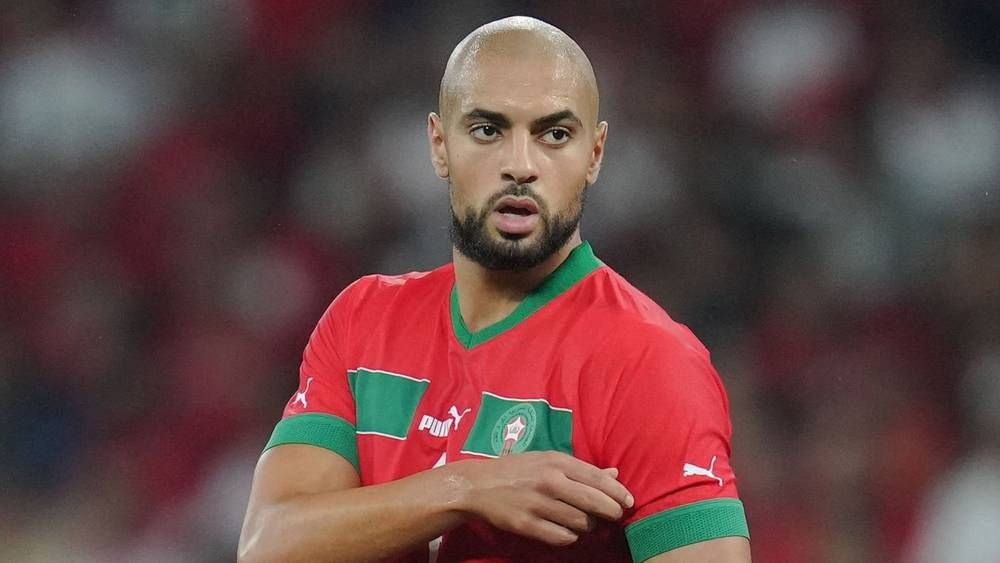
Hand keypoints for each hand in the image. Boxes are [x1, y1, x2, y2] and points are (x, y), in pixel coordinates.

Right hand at [449, 451, 633, 545]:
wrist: (477, 485)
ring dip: (589, 525)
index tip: (629, 502)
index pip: (598, 478)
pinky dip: (570, 536)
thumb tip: (615, 474)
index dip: (618, 492)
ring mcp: (538, 504)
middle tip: (615, 516)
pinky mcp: (527, 525)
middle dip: (611, 512)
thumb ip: (581, 469)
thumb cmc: (517, 470)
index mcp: (555, 461)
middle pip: (594, 502)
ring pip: (581, 522)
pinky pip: (562, 537)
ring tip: (588, 522)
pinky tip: (568, 530)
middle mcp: (549, 481)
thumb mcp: (548, 460)